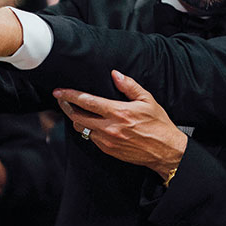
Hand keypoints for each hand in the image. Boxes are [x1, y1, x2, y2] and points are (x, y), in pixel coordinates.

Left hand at [55, 70, 186, 177]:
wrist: (165, 151)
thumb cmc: (158, 125)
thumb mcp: (147, 100)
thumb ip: (129, 86)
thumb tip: (115, 74)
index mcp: (118, 112)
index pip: (87, 102)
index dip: (70, 95)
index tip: (59, 91)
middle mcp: (110, 128)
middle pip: (77, 117)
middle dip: (66, 107)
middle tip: (62, 100)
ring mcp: (108, 141)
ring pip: (82, 129)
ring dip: (77, 119)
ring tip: (77, 110)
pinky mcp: (109, 151)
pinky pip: (92, 139)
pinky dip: (89, 130)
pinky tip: (93, 123)